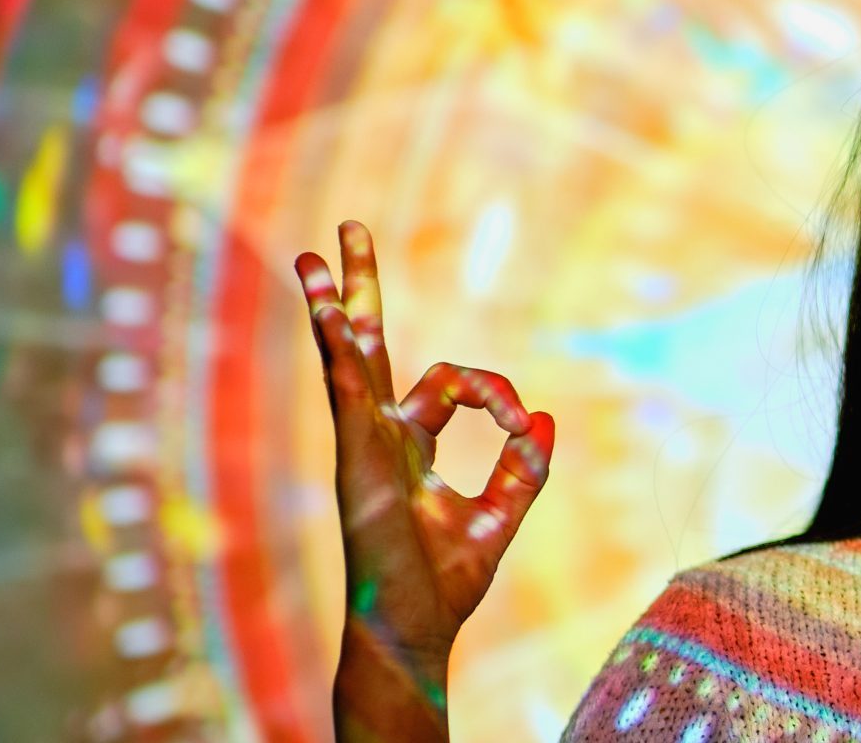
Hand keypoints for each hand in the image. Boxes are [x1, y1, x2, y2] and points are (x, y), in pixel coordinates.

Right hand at [299, 220, 553, 725]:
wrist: (413, 629)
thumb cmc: (444, 584)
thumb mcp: (500, 516)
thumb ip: (524, 468)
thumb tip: (547, 418)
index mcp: (409, 446)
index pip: (452, 383)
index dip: (499, 394)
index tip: (524, 422)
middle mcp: (379, 437)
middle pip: (366, 347)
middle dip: (360, 290)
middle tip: (347, 231)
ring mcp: (362, 446)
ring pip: (345, 360)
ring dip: (332, 307)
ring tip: (313, 256)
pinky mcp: (357, 461)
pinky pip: (347, 394)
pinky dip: (341, 352)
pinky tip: (330, 312)